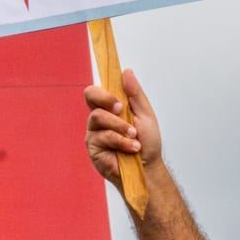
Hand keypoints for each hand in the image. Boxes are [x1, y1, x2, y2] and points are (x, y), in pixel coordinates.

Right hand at [86, 68, 161, 182]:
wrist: (148, 168)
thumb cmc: (147, 143)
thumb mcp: (145, 115)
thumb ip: (135, 94)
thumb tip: (126, 71)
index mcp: (109, 108)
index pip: (96, 91)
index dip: (103, 91)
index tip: (119, 101)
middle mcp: (98, 118)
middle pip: (90, 97)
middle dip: (107, 101)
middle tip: (121, 111)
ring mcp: (93, 132)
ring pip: (98, 117)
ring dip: (120, 126)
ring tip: (134, 138)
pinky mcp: (92, 147)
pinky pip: (102, 137)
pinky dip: (121, 142)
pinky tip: (131, 148)